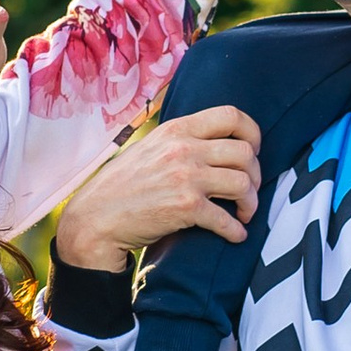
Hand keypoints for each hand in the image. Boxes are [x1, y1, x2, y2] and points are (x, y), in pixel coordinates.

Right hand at [54, 104, 265, 269]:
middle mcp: (184, 149)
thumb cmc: (122, 186)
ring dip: (250, 203)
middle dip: (255, 175)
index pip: (231, 115)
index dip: (252, 133)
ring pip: (243, 184)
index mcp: (177, 129)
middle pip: (245, 153)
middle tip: (248, 190)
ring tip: (243, 213)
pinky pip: (227, 220)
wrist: (95, 219)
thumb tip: (214, 142)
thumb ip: (180, 140)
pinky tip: (235, 235)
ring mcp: (186, 177)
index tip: (253, 151)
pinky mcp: (186, 208)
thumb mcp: (150, 147)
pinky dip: (237, 231)